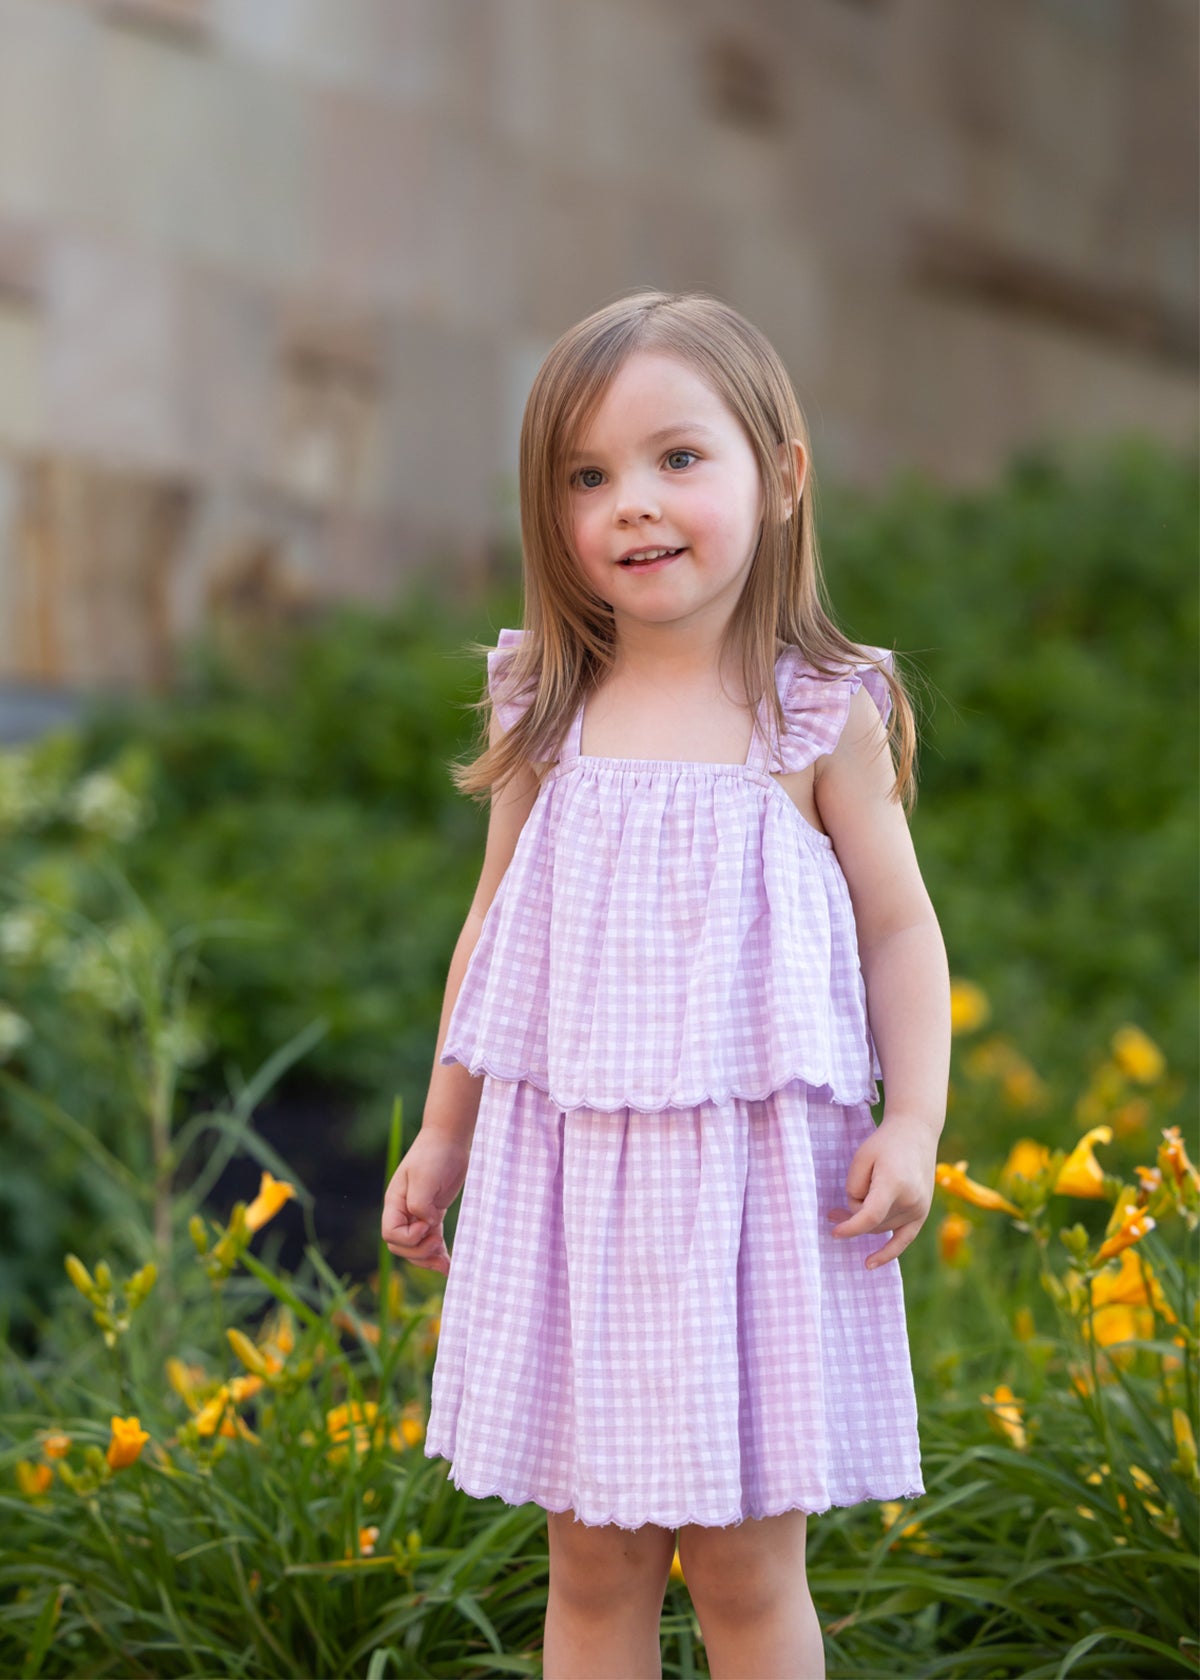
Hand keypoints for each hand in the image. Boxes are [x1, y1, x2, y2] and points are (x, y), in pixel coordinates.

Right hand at [381, 1128, 470, 1275]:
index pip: (390, 1234)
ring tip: (447, 1264)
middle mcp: (403, 1211)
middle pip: (401, 1246)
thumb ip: (421, 1205)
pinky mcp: (434, 1214)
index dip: (408, 1237)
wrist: (449, 1140)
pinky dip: (439, 1253)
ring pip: (416, 1248)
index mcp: (394, 1202)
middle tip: (439, 1243)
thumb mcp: (425, 1178)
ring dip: (429, 1258)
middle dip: (419, 1251)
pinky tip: (449, 1264)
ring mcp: (417, 1214)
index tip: (427, 1224)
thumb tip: (428, 1225)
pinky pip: (431, 1240)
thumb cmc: (434, 1156)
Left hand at [826, 1112, 938, 1269]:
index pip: (870, 1216)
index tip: (834, 1232)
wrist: (916, 1132)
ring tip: (847, 1207)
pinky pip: (904, 1240)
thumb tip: (856, 1213)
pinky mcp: (922, 1213)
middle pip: (873, 1221)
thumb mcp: (861, 1158)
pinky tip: (869, 1264)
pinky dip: (888, 1252)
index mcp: (895, 1184)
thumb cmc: (884, 1143)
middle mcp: (911, 1200)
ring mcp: (919, 1208)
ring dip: (865, 1220)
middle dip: (853, 1215)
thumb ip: (855, 1188)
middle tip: (831, 1212)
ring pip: (882, 1227)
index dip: (850, 1227)